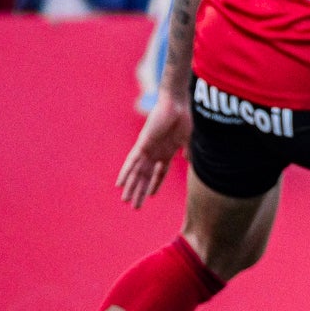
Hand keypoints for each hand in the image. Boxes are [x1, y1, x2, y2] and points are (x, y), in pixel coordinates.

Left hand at [117, 95, 191, 209]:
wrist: (177, 103)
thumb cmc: (186, 118)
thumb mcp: (189, 140)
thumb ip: (189, 151)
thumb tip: (189, 161)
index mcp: (167, 152)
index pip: (159, 173)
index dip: (154, 185)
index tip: (150, 197)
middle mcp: (155, 152)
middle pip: (145, 176)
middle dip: (140, 191)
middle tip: (134, 207)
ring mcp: (147, 149)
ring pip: (137, 172)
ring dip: (131, 187)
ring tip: (125, 200)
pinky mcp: (142, 144)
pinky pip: (131, 162)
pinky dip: (125, 173)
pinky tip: (119, 184)